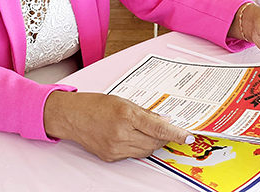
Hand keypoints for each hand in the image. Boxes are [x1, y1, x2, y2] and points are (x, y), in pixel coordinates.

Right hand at [43, 91, 192, 161]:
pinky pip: (132, 154)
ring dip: (150, 142)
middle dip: (163, 137)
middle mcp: (121, 134)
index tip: (188, 136)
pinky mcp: (110, 156)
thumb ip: (145, 113)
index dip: (176, 133)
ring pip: (145, 150)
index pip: (158, 128)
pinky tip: (130, 136)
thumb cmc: (95, 105)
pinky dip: (136, 146)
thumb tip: (165, 121)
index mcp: (126, 115)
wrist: (71, 116)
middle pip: (154, 142)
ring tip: (144, 131)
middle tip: (166, 129)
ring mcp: (115, 148)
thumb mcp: (123, 102)